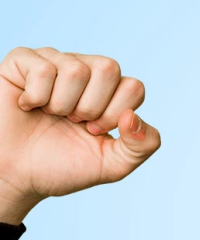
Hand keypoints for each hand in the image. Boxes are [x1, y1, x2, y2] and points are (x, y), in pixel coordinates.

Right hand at [0, 47, 160, 219]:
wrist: (16, 177)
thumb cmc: (62, 167)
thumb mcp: (113, 165)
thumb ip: (142, 145)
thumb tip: (132, 115)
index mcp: (110, 91)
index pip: (134, 87)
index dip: (114, 115)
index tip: (93, 131)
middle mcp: (86, 71)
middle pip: (109, 68)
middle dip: (91, 107)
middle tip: (73, 122)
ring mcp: (55, 63)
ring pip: (76, 69)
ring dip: (62, 105)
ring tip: (50, 114)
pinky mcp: (22, 62)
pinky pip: (43, 69)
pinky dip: (36, 97)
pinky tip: (27, 106)